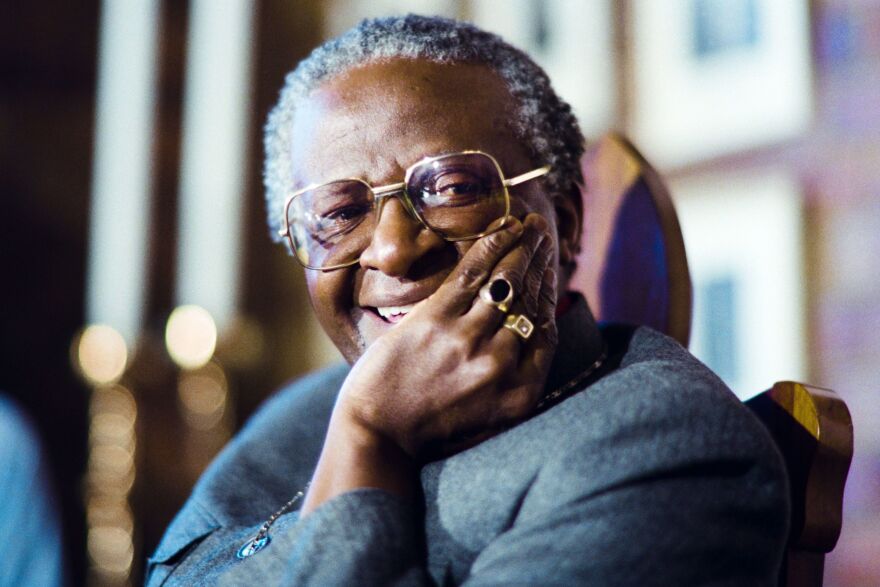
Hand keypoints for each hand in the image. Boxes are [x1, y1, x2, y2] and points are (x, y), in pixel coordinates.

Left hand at [338, 213, 558, 459]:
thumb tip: (529, 335)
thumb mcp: (490, 418)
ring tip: (528, 225)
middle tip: (543, 232)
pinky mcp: (435, 321)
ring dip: (522, 245)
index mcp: (521, 392)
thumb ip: (514, 380)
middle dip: (539, 258)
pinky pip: (472, 273)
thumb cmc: (429, 430)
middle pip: (529, 298)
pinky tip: (504, 227)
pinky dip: (492, 244)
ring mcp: (468, 341)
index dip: (549, 291)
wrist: (377, 435)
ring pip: (507, 280)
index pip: (547, 327)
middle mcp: (501, 365)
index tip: (548, 268)